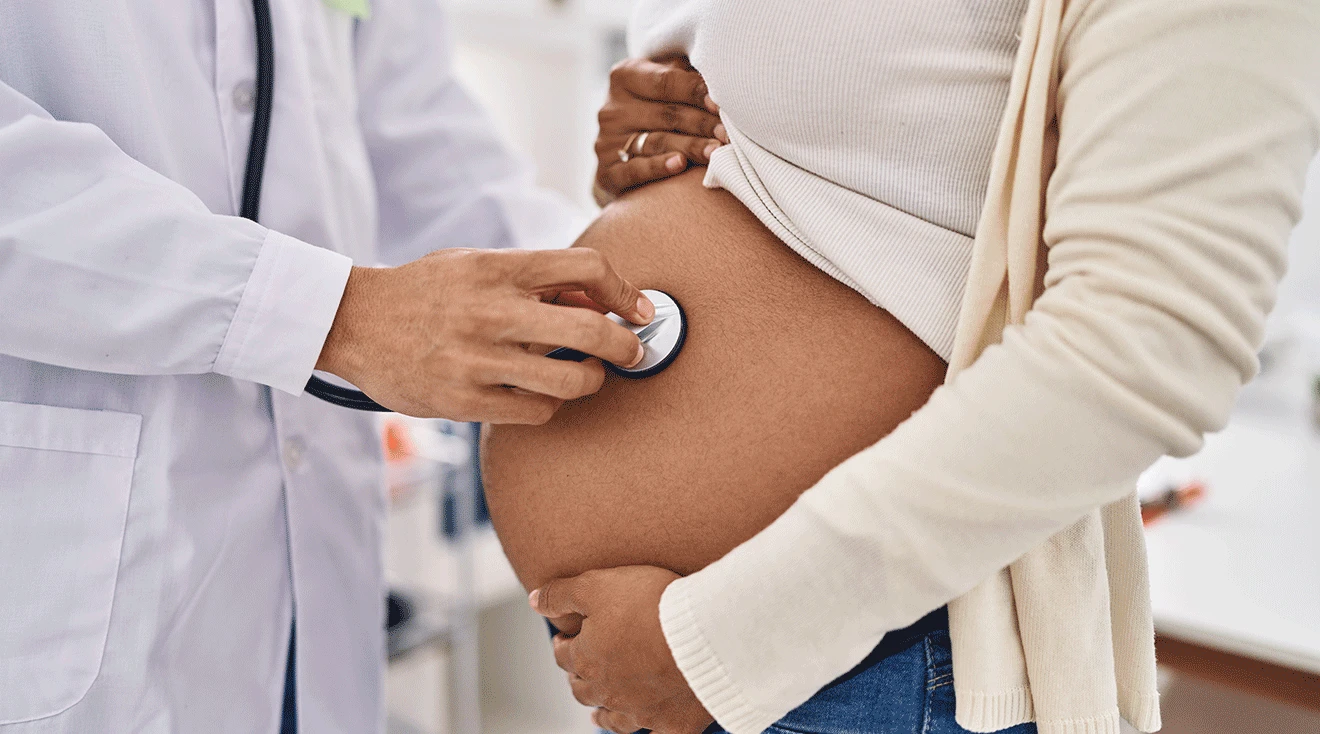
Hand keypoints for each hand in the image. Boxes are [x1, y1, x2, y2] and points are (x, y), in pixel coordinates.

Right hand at [315, 248, 652, 421]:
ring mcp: (478, 359)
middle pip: (592, 329)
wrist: (353, 321)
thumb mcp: (476, 264)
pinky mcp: (464, 400)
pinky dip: (549, 405)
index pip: (585, 268)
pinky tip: (539, 394)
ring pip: (571, 380)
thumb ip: (534, 278)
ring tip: (585, 376)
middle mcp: (492, 311)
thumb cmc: (426, 291)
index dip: (624, 289)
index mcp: (498, 268)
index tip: (637, 309)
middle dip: (626, 346)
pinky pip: (536, 411)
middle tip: (630, 353)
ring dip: (591, 381)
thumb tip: (600, 299)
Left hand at [530, 566, 714, 733]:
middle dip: (578, 679)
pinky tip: (650, 728)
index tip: (566, 637)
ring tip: (598, 714)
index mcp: (587, 659)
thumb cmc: (652, 604)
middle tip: (581, 670)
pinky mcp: (674, 723)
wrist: (704, 632)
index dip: (563, 643)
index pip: (564, 654)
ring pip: (613, 719)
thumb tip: (534, 600)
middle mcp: (608, 691)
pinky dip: (652, 732)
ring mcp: (641, 711)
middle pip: (583, 689)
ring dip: (603, 715)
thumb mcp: (597, 584)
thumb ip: (561, 593)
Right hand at [595, 57, 728, 201]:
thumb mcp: (664, 84)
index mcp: (625, 76)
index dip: (695, 91)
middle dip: (701, 123)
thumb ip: (684, 74)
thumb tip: (723, 71)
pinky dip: (658, 167)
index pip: (665, 82)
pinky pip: (634, 170)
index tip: (721, 104)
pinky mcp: (607, 172)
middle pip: (665, 114)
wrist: (622, 155)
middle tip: (728, 134)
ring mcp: (606, 141)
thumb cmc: (655, 110)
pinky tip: (680, 165)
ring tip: (715, 152)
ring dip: (690, 147)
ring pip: (656, 142)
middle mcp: (612, 108)